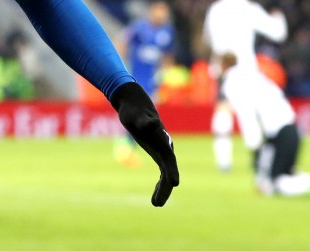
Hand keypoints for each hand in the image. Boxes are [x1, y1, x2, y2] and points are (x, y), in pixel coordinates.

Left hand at [111, 82, 179, 205]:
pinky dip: (160, 183)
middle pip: (169, 170)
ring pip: (166, 174)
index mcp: (162, 140)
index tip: (175, 184)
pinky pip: (162, 171)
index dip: (172, 171)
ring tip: (156, 204)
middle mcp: (165, 147)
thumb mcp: (136, 115)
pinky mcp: (157, 152)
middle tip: (157, 203)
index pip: (169, 159)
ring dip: (163, 189)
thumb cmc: (134, 110)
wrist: (134, 104)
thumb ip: (145, 121)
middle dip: (165, 187)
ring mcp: (162, 151)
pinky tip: (156, 195)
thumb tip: (151, 124)